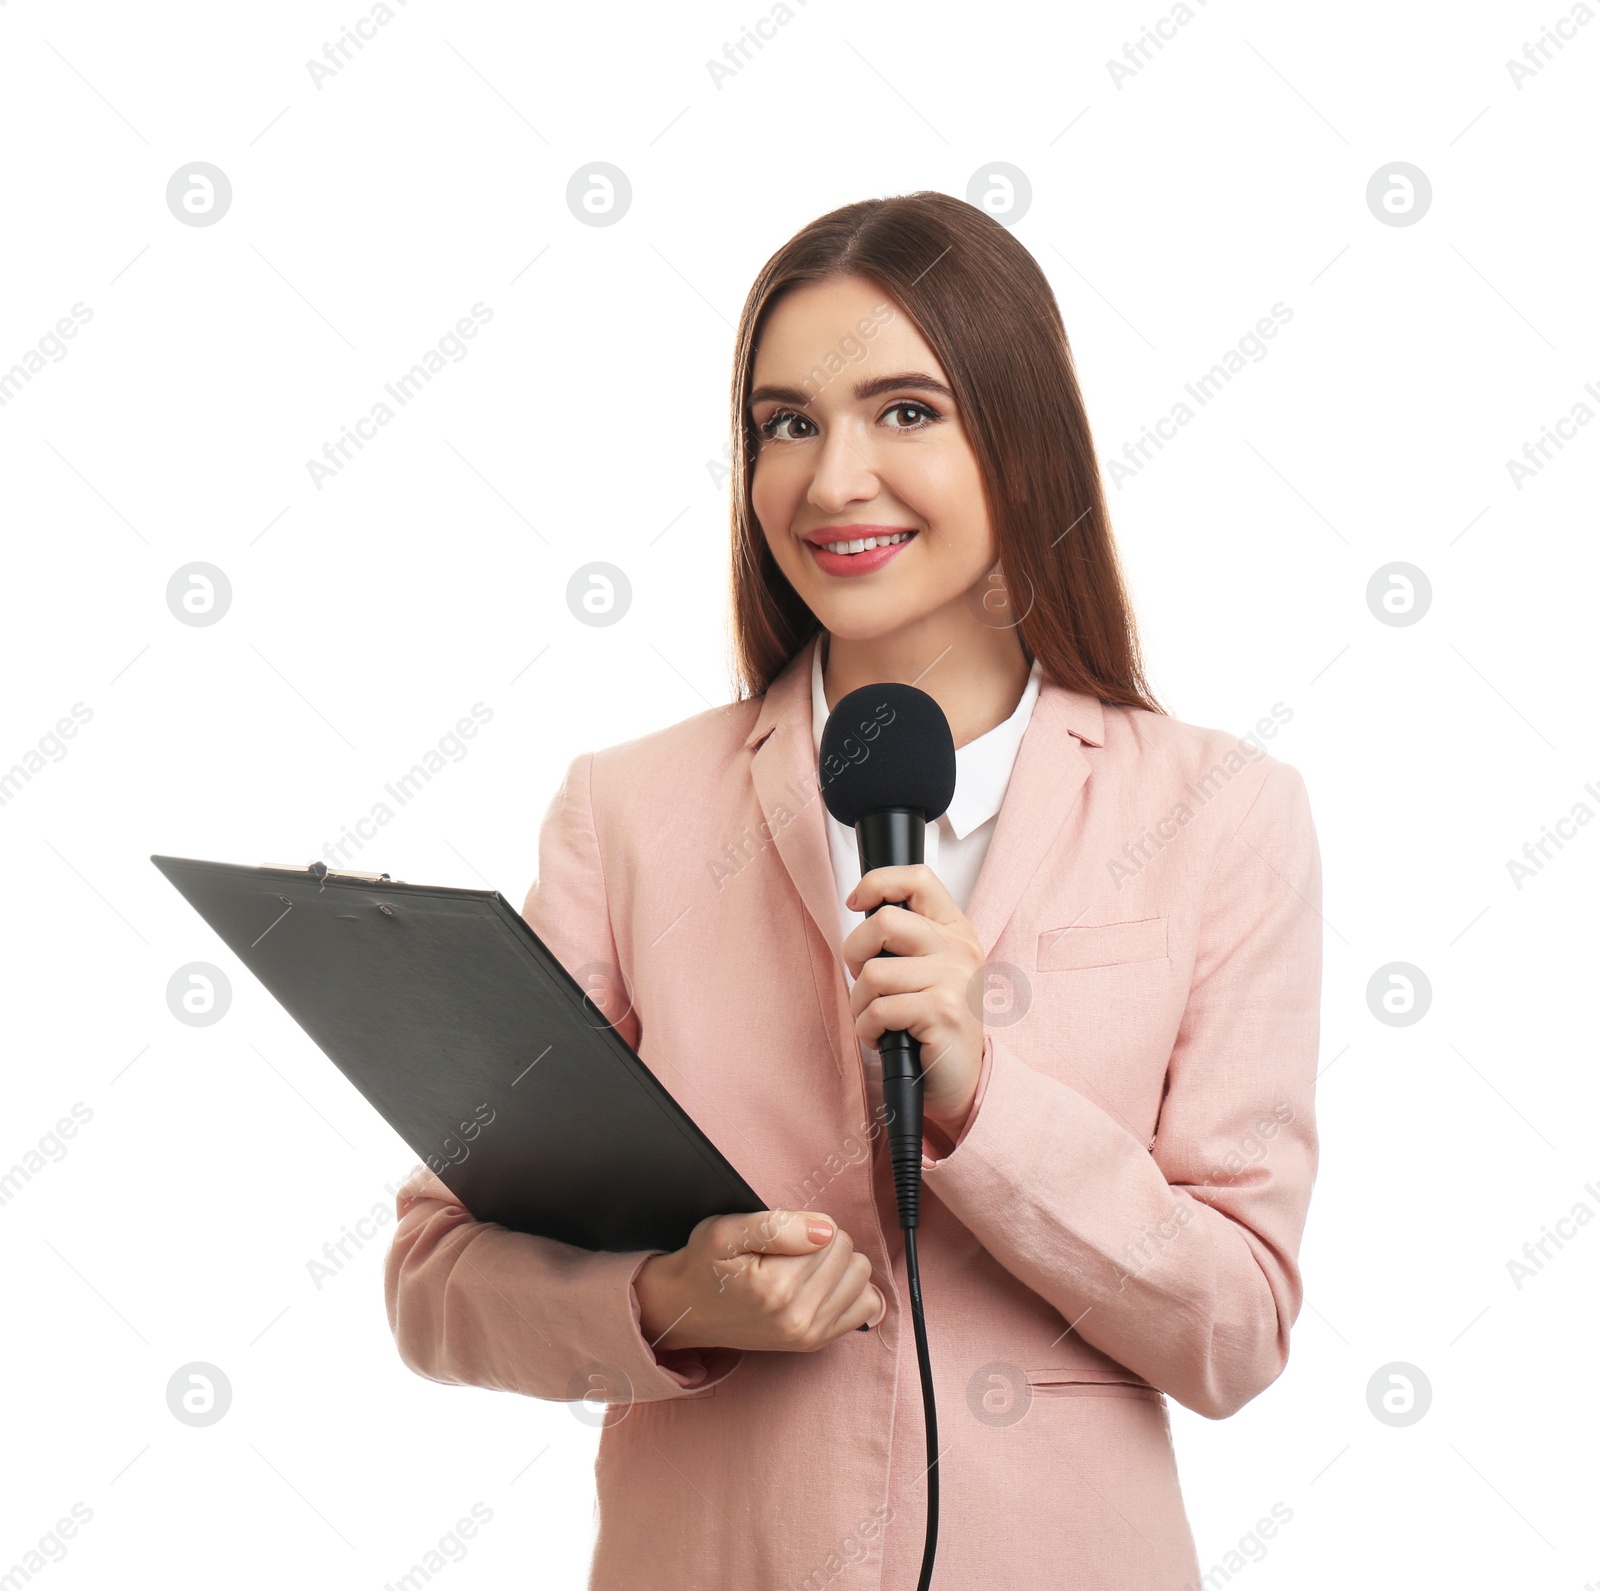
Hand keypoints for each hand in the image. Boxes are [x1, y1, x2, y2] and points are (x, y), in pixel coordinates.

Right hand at [634, 1209, 883, 1353]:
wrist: (687, 1310)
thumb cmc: (706, 1265)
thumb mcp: (725, 1231)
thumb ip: (775, 1226)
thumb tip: (825, 1230)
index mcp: (777, 1288)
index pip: (832, 1235)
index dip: (808, 1225)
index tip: (781, 1237)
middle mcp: (798, 1318)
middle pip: (847, 1254)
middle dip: (824, 1243)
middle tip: (788, 1252)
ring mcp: (809, 1335)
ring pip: (860, 1276)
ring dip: (838, 1265)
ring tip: (802, 1267)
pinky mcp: (816, 1342)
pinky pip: (864, 1305)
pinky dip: (848, 1289)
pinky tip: (820, 1285)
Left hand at [843, 864, 985, 1136]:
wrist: (962, 1079)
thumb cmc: (934, 1023)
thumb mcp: (928, 969)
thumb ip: (905, 938)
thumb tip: (860, 909)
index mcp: (955, 929)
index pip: (918, 879)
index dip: (877, 883)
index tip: (855, 903)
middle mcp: (959, 949)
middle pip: (883, 921)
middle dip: (855, 953)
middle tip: (864, 981)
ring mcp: (955, 980)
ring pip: (874, 972)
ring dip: (860, 1003)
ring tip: (876, 1018)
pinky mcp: (943, 1013)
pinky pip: (880, 1009)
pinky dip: (868, 1028)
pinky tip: (882, 1037)